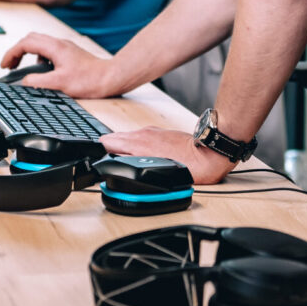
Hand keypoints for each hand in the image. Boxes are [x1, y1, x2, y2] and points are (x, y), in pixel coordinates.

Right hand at [0, 33, 122, 98]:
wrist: (111, 77)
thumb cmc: (90, 80)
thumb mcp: (59, 84)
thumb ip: (37, 82)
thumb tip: (24, 81)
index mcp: (54, 47)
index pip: (25, 44)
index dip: (11, 54)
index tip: (4, 66)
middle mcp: (59, 44)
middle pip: (31, 39)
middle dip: (17, 51)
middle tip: (10, 66)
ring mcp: (65, 48)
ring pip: (40, 44)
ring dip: (28, 54)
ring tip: (24, 69)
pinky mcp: (70, 54)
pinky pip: (49, 51)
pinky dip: (40, 58)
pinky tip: (44, 72)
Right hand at [102, 128, 232, 184]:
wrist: (210, 152)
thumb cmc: (193, 165)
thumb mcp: (159, 173)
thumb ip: (136, 170)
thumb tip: (119, 171)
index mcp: (139, 143)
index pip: (106, 142)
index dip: (98, 152)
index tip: (95, 161)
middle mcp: (143, 134)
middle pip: (114, 139)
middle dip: (107, 151)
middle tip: (106, 165)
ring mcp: (152, 132)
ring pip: (127, 139)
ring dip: (121, 149)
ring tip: (122, 164)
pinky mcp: (160, 134)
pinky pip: (139, 139)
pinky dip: (134, 147)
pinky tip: (140, 158)